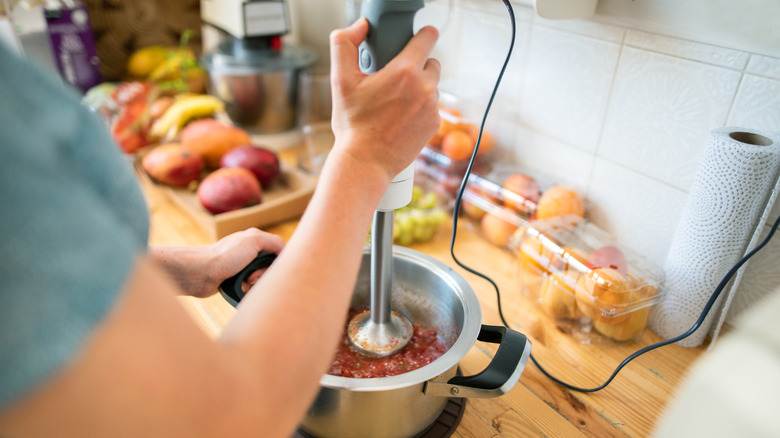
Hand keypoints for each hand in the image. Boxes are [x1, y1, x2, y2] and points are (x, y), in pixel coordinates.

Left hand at [202, 228, 284, 297]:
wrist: (201, 273)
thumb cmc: (225, 256)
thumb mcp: (254, 241)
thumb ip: (274, 242)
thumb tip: (286, 251)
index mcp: (255, 240)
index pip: (278, 251)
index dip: (278, 262)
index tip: (271, 269)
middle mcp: (249, 252)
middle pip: (270, 268)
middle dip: (264, 275)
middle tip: (252, 277)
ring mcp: (242, 267)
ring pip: (262, 280)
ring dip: (256, 284)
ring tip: (244, 282)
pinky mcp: (236, 280)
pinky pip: (251, 289)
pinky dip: (248, 291)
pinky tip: (241, 290)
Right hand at [329, 18, 440, 182]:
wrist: (364, 162)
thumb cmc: (352, 124)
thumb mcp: (340, 80)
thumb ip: (344, 44)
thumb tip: (360, 27)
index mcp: (405, 72)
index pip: (428, 37)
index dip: (422, 34)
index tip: (417, 37)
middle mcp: (425, 88)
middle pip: (430, 62)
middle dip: (415, 66)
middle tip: (393, 79)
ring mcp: (432, 108)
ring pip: (431, 85)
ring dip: (418, 88)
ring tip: (393, 102)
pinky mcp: (434, 124)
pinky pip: (432, 106)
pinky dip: (420, 107)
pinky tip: (400, 117)